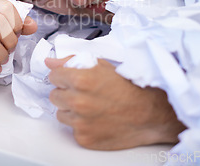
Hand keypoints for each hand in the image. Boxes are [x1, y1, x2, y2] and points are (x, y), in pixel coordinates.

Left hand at [45, 57, 185, 149]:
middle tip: (83, 93)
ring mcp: (80, 122)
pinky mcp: (84, 138)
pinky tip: (96, 119)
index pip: (53, 76)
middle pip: (54, 96)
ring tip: (91, 106)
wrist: (149, 113)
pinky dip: (81, 125)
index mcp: (80, 80)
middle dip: (65, 93)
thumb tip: (50, 62)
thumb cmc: (129, 87)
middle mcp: (77, 101)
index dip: (63, 77)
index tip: (72, 79)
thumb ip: (71, 61)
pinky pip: (72, 130)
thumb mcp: (102, 65)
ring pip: (61, 114)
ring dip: (71, 110)